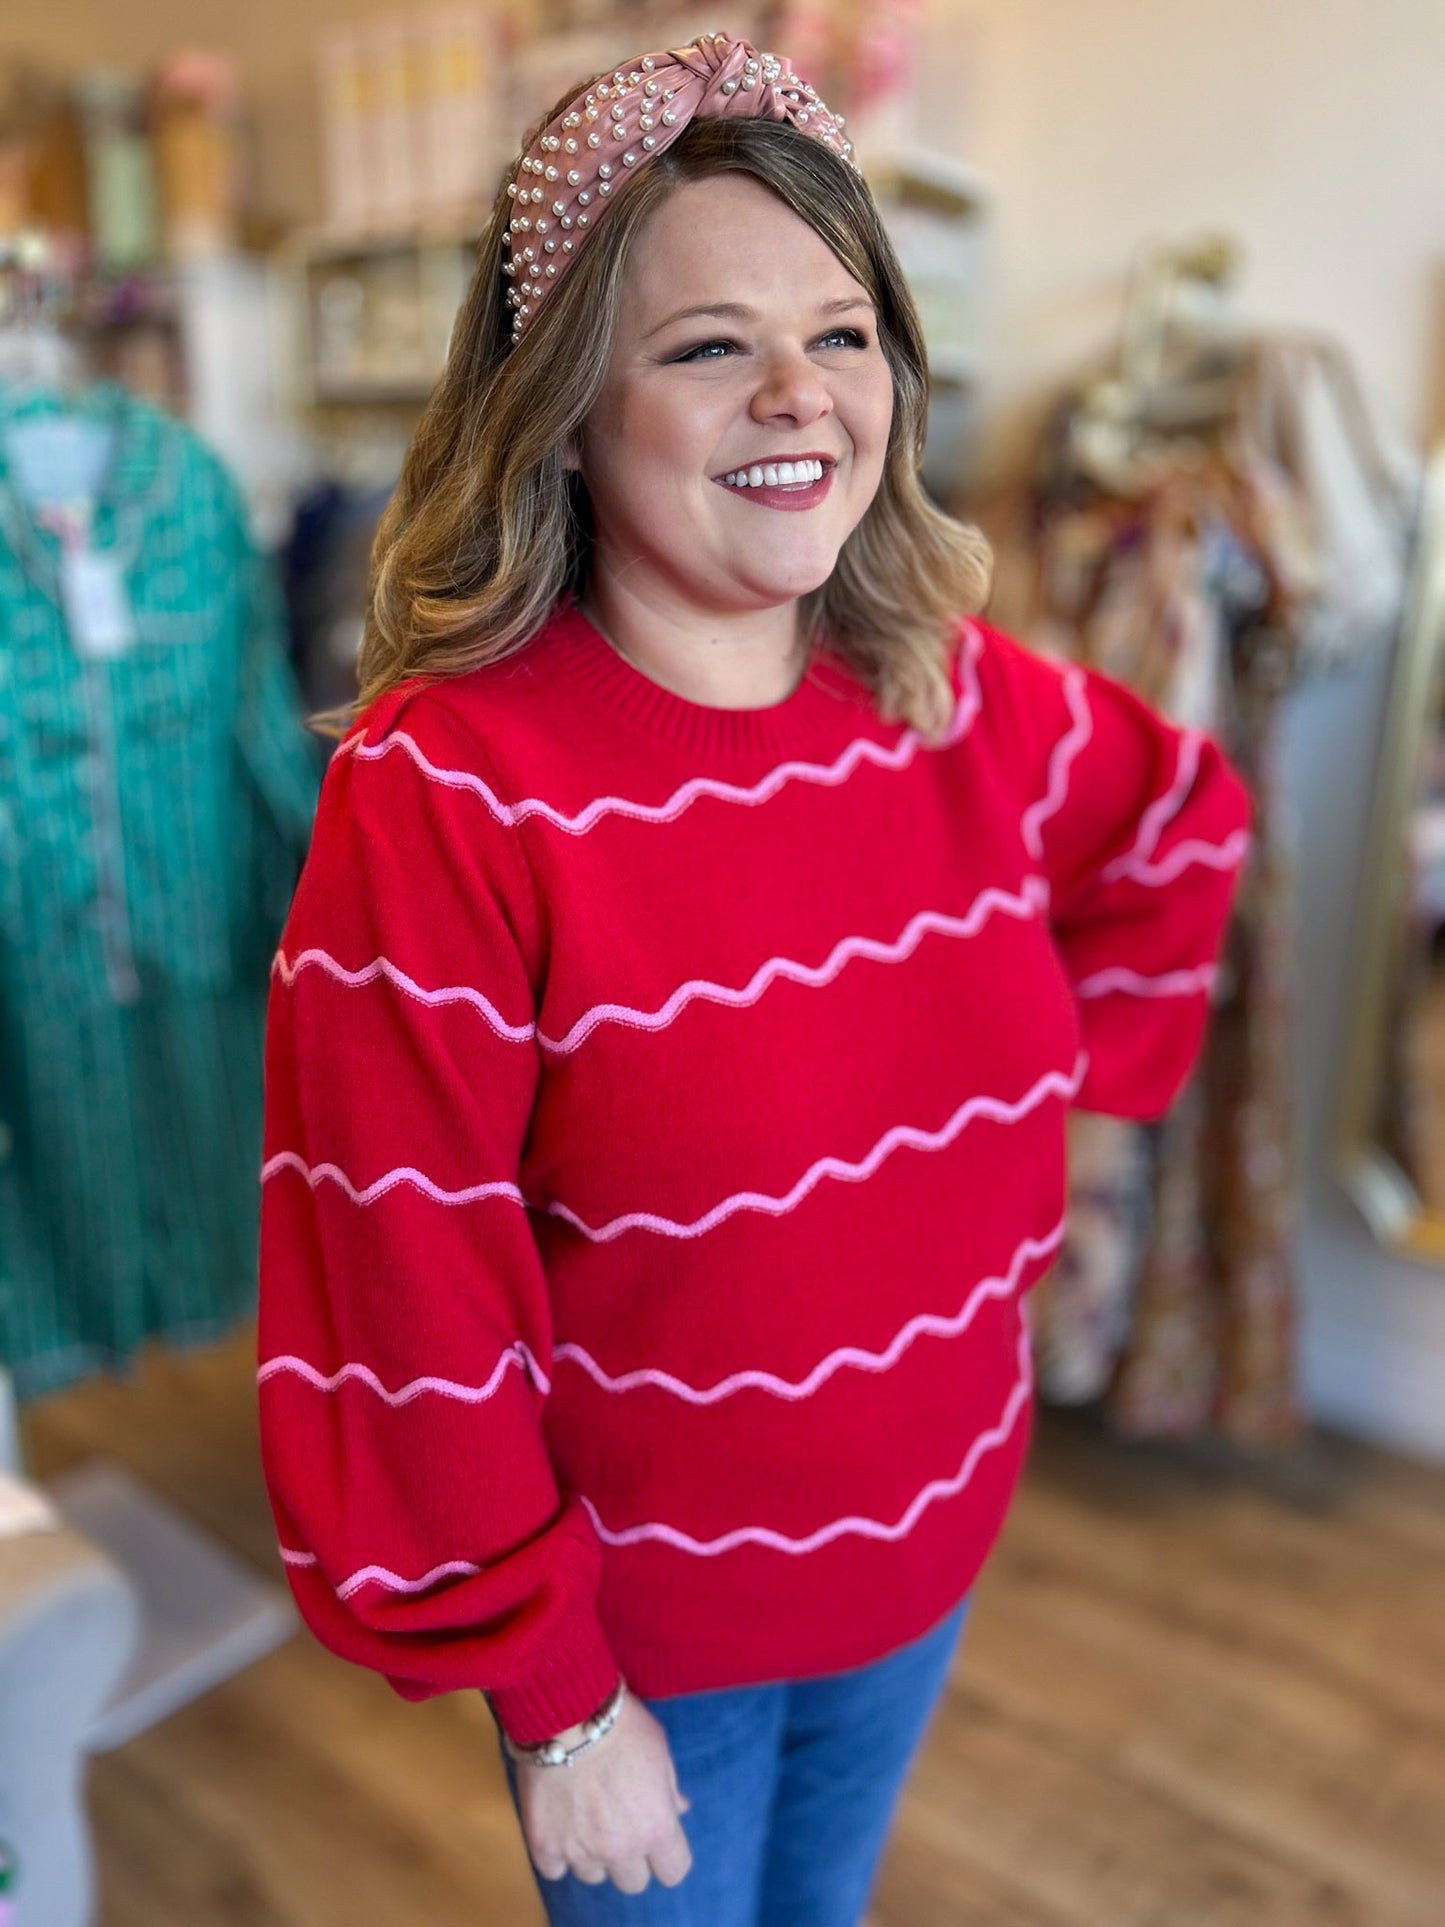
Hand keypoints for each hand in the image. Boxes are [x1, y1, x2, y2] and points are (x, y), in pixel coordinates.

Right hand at [514, 1692, 692, 1894]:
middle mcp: (621, 1848)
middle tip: (617, 1823)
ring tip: (583, 1814)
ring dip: (591, 1852)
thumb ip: (669, 1788)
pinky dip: (556, 1852)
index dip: (666, 1855)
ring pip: (593, 1875)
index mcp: (657, 1827)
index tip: (656, 1837)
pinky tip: (558, 1823)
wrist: (566, 1711)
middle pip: (633, 1881)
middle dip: (629, 1856)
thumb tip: (680, 1809)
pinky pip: (554, 1870)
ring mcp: (580, 1850)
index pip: (674, 1871)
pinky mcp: (544, 1845)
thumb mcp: (659, 1749)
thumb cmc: (621, 1723)